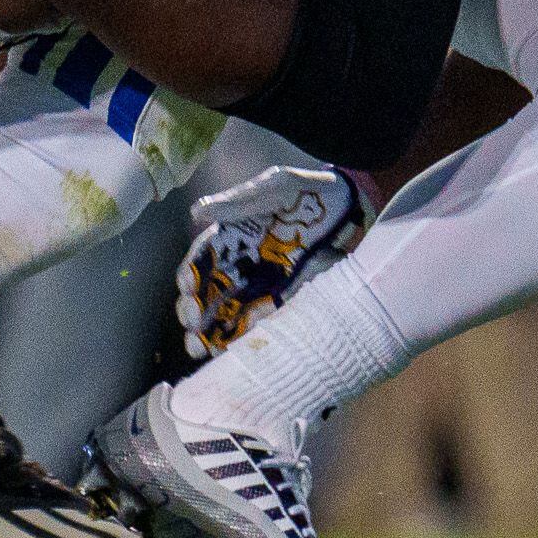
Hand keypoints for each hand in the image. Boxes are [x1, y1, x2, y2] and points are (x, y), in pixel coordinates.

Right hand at [175, 165, 367, 358]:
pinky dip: (241, 337)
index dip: (190, 272)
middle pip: (208, 292)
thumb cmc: (309, 192)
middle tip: (193, 319)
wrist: (351, 208)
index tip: (187, 284)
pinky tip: (227, 350)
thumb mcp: (275, 187)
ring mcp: (263, 286)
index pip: (203, 259)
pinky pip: (259, 324)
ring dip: (208, 332)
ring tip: (198, 348)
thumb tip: (197, 213)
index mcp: (233, 236)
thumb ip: (239, 201)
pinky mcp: (285, 302)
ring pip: (226, 314)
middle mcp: (243, 265)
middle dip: (193, 308)